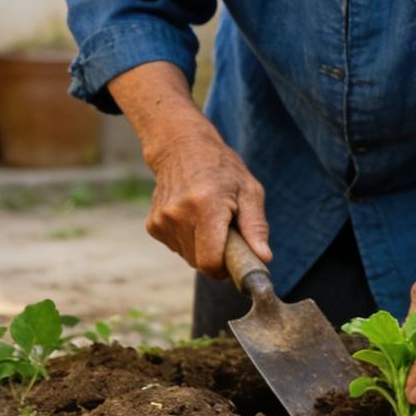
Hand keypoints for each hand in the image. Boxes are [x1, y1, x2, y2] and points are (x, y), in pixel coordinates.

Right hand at [145, 129, 270, 278]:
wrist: (182, 148)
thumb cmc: (223, 169)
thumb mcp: (249, 191)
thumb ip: (256, 226)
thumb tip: (263, 258)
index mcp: (206, 205)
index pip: (210, 261)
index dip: (225, 268)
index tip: (236, 258)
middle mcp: (178, 215)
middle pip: (200, 263)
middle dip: (217, 255)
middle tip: (226, 230)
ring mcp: (162, 220)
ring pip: (188, 257)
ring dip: (203, 246)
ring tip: (209, 218)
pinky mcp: (153, 225)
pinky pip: (177, 248)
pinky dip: (189, 240)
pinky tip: (193, 217)